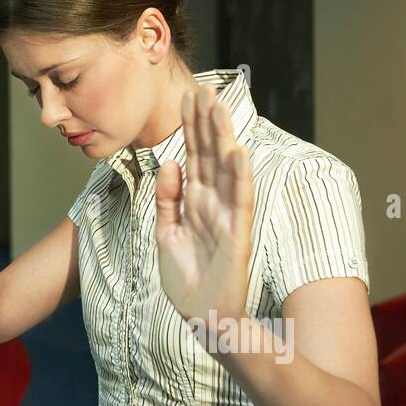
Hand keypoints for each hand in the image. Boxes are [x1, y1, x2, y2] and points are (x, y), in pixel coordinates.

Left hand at [153, 83, 253, 323]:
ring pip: (226, 170)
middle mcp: (213, 203)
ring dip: (223, 138)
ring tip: (219, 108)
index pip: (193, 155)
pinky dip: (239, 176)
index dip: (190, 127)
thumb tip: (168, 162)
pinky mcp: (238, 234)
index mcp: (195, 202)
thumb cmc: (186, 280)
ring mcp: (227, 216)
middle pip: (210, 154)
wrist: (202, 317)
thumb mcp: (166, 233)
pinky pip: (239, 200)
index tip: (187, 96)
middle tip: (204, 88)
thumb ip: (167, 199)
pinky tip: (238, 151)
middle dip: (207, 122)